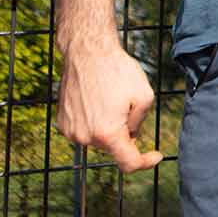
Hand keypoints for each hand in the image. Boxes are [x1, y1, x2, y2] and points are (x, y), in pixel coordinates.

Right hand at [56, 39, 163, 171]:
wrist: (87, 53)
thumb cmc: (118, 71)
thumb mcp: (144, 96)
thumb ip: (140, 123)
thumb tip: (129, 136)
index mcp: (107, 134)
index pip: (128, 163)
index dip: (145, 163)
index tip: (155, 155)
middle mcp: (85, 137)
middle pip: (114, 147)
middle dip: (125, 133)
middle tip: (126, 105)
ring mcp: (71, 131)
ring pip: (99, 138)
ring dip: (108, 127)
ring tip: (109, 98)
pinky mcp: (62, 123)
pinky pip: (85, 130)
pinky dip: (94, 121)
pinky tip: (96, 99)